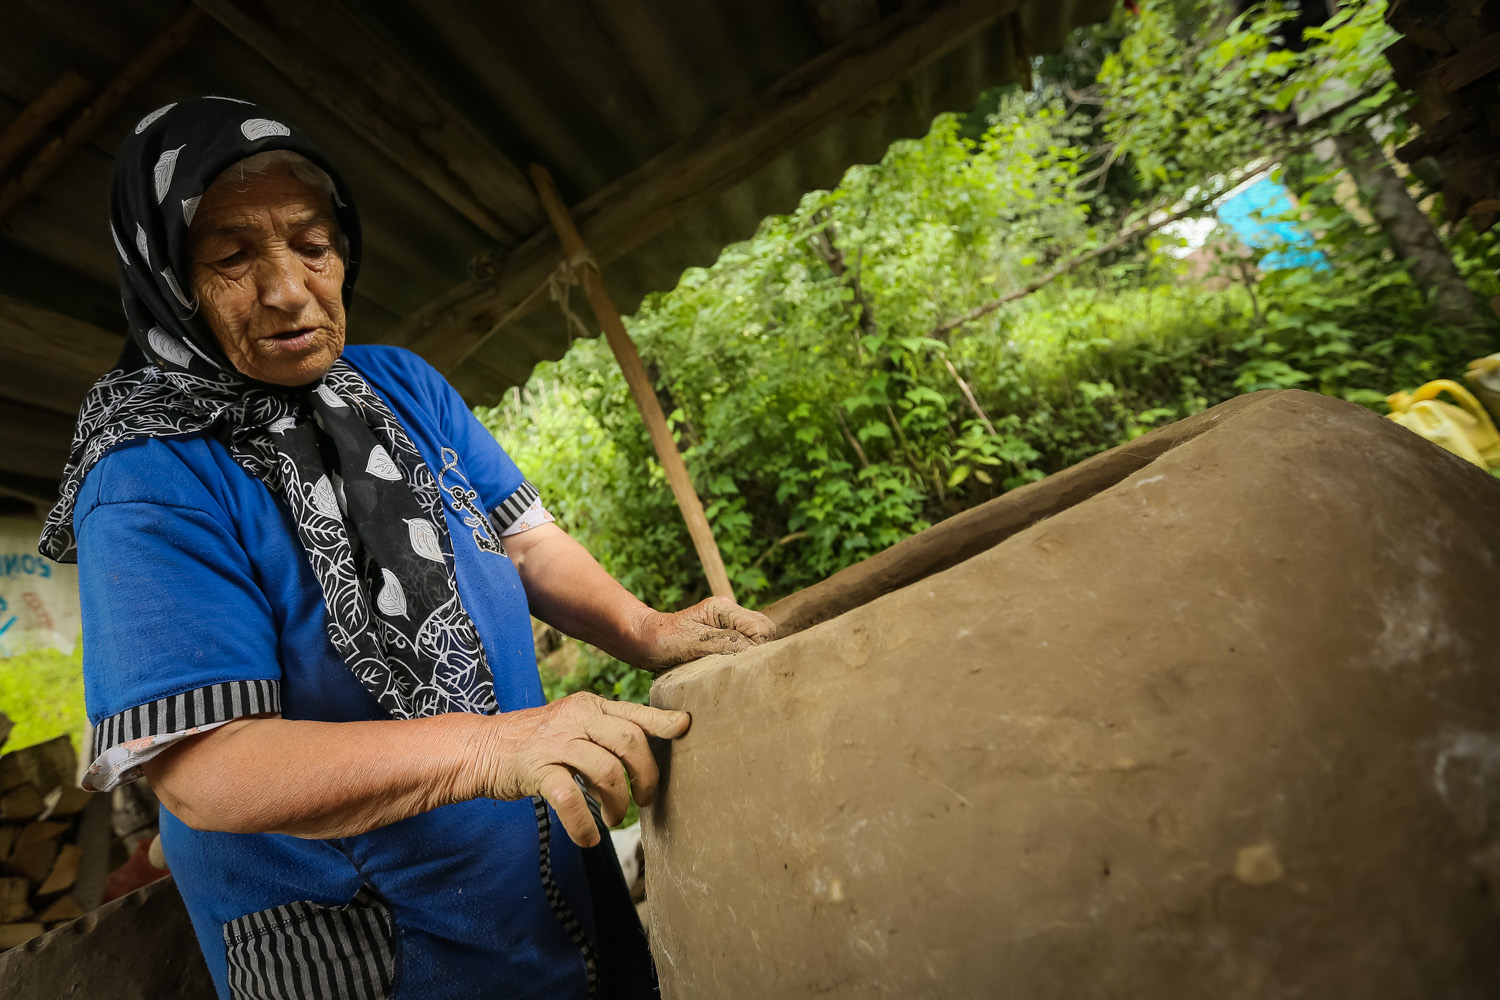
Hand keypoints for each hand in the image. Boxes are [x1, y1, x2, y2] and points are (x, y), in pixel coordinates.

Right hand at [471, 692, 689, 846]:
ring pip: (607, 771)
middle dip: (647, 776)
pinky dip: (584, 825)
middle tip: (645, 800)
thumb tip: (640, 766)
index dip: (662, 722)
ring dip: (618, 804)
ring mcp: (556, 743)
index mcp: (589, 707)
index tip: (686, 728)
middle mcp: (576, 718)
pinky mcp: (536, 769)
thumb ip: (604, 738)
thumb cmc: (535, 743)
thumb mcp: (572, 727)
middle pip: (630, 742)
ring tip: (614, 819)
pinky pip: (570, 799)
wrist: (481, 748)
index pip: (634, 713)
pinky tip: (589, 838)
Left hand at [632, 596, 777, 670]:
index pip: (761, 627)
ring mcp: (727, 624)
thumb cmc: (663, 640)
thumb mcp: (693, 642)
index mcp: (723, 608)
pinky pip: (745, 646)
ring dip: (749, 656)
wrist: (643, 641)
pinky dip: (741, 658)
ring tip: (733, 669)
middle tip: (740, 668)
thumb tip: (753, 651)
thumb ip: (725, 643)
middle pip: (764, 631)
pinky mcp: (724, 636)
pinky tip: (730, 668)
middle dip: (758, 651)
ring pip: (757, 639)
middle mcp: (729, 613)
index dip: (758, 647)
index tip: (743, 664)